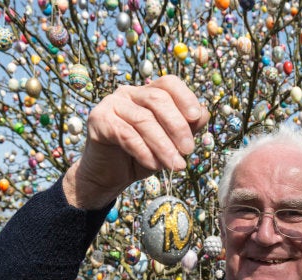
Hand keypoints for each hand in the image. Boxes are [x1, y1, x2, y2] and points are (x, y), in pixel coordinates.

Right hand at [63, 75, 208, 208]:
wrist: (110, 175)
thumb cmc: (143, 155)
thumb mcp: (171, 143)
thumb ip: (187, 127)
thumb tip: (203, 114)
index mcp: (148, 92)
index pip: (169, 83)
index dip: (185, 97)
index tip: (196, 118)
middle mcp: (129, 93)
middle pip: (157, 99)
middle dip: (177, 126)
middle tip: (188, 150)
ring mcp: (112, 104)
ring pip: (144, 119)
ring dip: (163, 145)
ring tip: (176, 165)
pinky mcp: (98, 120)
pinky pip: (126, 134)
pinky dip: (144, 151)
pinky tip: (154, 164)